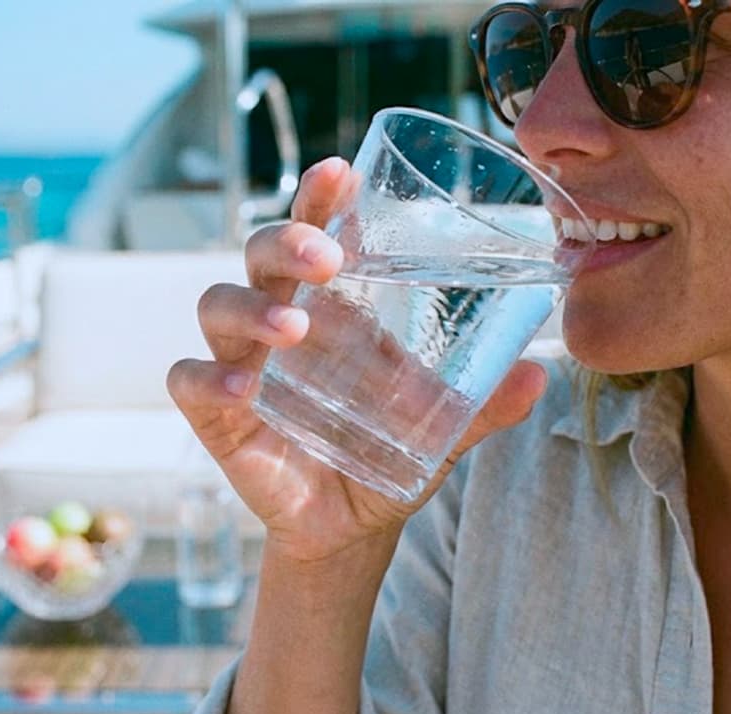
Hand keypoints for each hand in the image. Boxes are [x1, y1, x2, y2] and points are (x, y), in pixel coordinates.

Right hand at [166, 157, 548, 563]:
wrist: (351, 525)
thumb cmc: (387, 452)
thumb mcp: (442, 428)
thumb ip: (484, 403)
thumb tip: (540, 376)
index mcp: (333, 304)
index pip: (317, 231)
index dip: (320, 197)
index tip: (340, 172)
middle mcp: (280, 318)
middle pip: (260, 254)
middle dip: (286, 241)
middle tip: (326, 258)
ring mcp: (243, 362)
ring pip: (218, 304)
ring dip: (250, 307)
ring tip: (292, 328)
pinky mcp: (218, 413)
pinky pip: (190, 381)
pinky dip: (207, 378)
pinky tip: (241, 388)